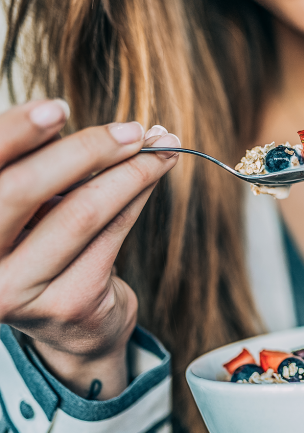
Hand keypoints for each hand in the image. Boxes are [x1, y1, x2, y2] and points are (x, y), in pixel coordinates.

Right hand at [0, 99, 179, 399]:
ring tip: (160, 145)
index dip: (15, 132)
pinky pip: (112, 233)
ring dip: (130, 171)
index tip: (57, 107)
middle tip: (131, 129)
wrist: (72, 325)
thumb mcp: (27, 203)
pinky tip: (157, 172)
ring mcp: (15, 289)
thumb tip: (61, 111)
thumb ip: (33, 165)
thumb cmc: (43, 245)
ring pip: (81, 212)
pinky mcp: (66, 302)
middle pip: (23, 189)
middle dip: (83, 150)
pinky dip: (139, 195)